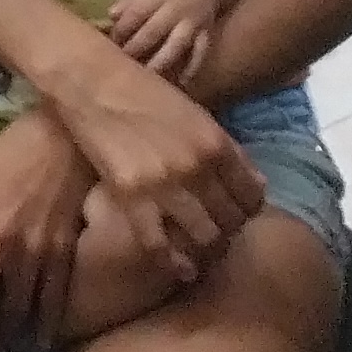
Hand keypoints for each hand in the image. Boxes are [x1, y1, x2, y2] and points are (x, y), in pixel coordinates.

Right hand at [55, 58, 263, 283]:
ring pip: (204, 239)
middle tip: (218, 237)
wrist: (95, 83)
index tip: (236, 216)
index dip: (248, 212)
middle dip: (228, 233)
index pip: (253, 196)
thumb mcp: (197, 115)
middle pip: (231, 221)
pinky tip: (179, 269)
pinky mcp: (131, 198)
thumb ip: (227, 150)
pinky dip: (173, 263)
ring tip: (201, 253)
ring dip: (206, 250)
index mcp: (217, 143)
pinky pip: (160, 245)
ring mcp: (165, 185)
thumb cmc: (146, 93)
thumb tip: (256, 185)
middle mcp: (197, 167)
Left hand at [105, 0, 250, 81]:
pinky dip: (191, 69)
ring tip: (146, 79)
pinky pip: (200, 54)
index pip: (134, 15)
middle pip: (151, 33)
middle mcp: (174, 10)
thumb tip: (110, 16)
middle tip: (120, 67)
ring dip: (159, 63)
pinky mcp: (206, 34)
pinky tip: (181, 82)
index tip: (107, 45)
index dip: (119, 31)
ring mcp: (191, 23)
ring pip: (175, 47)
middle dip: (134, 50)